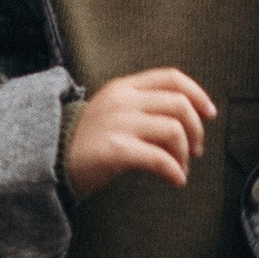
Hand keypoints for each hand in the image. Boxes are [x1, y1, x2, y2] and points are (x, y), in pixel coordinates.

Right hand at [66, 67, 216, 196]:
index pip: (171, 78)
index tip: (209, 113)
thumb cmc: (85, 141)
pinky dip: (174, 171)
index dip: (197, 94)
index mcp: (124, 87)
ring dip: (184, 154)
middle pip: (179, 104)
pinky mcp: (116, 149)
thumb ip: (142, 106)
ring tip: (179, 168)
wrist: (49, 159)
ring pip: (174, 130)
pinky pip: (159, 158)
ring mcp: (119, 124)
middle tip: (195, 150)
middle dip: (196, 130)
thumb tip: (183, 120)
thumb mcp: (112, 110)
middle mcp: (123, 100)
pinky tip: (175, 180)